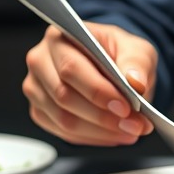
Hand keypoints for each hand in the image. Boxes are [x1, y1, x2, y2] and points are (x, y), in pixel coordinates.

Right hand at [22, 22, 157, 145]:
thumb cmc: (118, 53)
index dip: (98, 91)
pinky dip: (92, 137)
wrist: (111, 64)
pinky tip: (114, 134)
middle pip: (64, 96)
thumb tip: (135, 83)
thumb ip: (137, 64)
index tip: (125, 107)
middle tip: (135, 124)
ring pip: (63, 119)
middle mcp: (40, 61)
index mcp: (60, 36)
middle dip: (103, 116)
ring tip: (130, 131)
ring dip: (101, 130)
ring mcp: (36, 88)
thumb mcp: (137, 50)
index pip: (72, 68)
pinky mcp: (40, 111)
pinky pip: (62, 132)